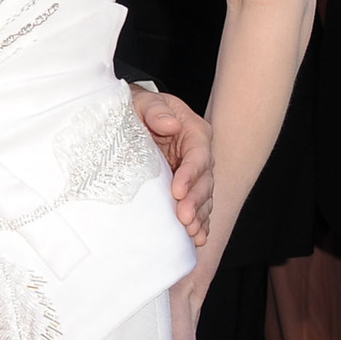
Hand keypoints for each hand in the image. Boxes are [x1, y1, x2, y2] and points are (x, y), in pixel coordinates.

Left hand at [129, 86, 213, 244]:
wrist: (136, 114)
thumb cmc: (141, 106)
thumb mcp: (145, 101)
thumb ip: (157, 110)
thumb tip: (170, 125)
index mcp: (195, 133)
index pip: (198, 157)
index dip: (190, 175)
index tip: (178, 191)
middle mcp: (199, 155)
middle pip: (204, 181)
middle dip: (196, 202)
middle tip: (184, 219)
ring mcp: (195, 172)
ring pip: (204, 197)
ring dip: (199, 216)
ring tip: (191, 232)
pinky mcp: (187, 186)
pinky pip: (198, 206)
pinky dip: (200, 221)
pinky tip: (198, 237)